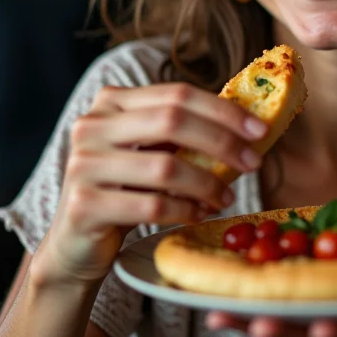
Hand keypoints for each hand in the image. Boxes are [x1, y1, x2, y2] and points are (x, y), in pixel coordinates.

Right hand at [34, 83, 267, 285]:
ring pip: (166, 166)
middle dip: (222, 142)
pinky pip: (152, 204)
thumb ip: (185, 132)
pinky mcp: (84, 204)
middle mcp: (92, 125)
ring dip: (208, 183)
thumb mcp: (151, 150)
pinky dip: (186, 209)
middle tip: (254, 163)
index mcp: (112, 102)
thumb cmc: (126, 189)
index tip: (260, 130)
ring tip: (227, 197)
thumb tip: (249, 125)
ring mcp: (83, 164)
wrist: (77, 242)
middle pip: (173, 121)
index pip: (178, 94)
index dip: (224, 110)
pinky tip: (200, 213)